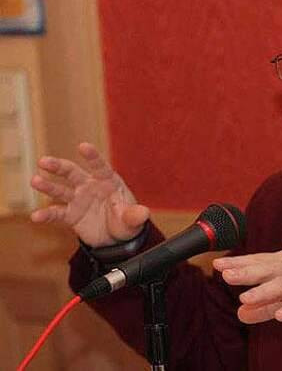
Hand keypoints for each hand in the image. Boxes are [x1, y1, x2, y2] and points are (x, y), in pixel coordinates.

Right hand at [30, 142, 148, 246]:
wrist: (116, 238)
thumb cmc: (126, 220)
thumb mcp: (133, 219)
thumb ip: (135, 215)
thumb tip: (144, 213)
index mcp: (108, 181)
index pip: (99, 166)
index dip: (92, 157)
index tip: (83, 146)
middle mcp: (90, 186)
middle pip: (73, 173)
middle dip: (59, 166)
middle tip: (44, 161)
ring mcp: (78, 200)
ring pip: (60, 190)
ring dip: (48, 186)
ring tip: (35, 181)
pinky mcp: (70, 215)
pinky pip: (57, 213)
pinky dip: (46, 214)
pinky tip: (36, 216)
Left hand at [212, 248, 281, 323]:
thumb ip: (263, 305)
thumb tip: (240, 314)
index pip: (257, 260)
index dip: (238, 263)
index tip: (218, 264)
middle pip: (266, 268)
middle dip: (245, 271)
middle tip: (225, 274)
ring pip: (281, 285)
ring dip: (263, 291)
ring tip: (245, 297)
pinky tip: (280, 316)